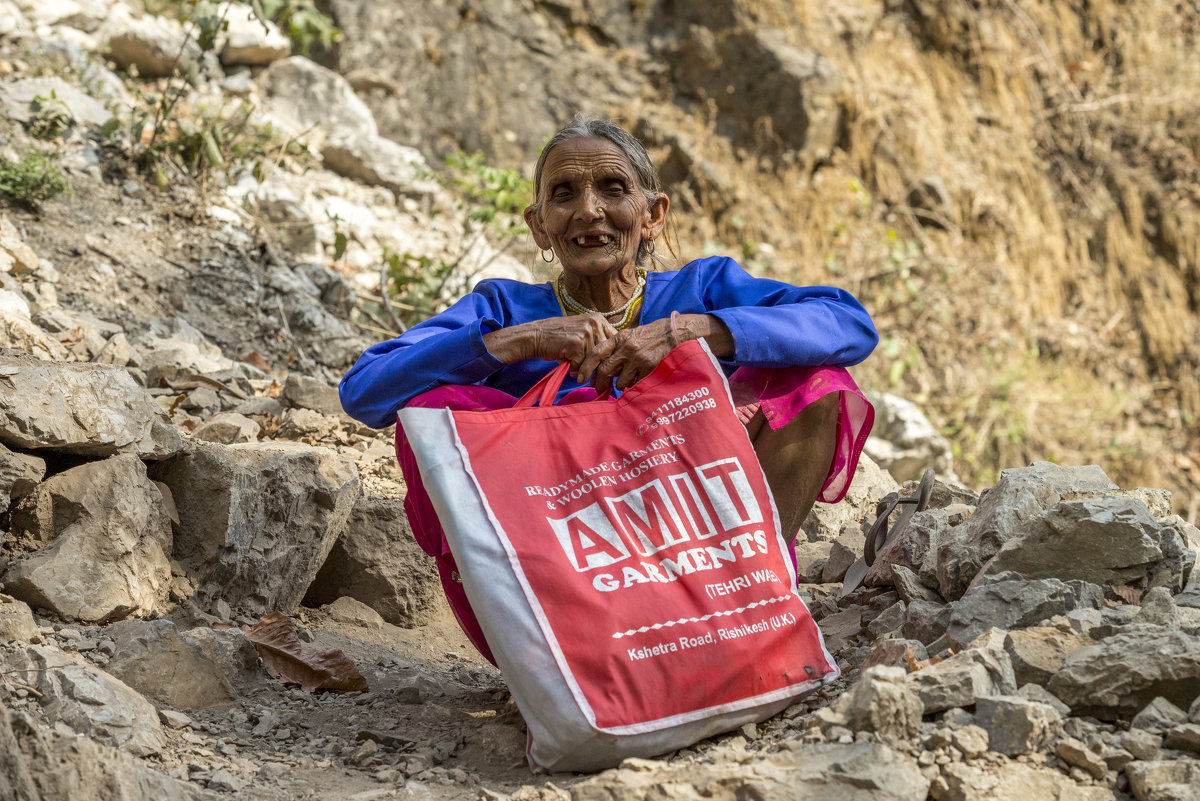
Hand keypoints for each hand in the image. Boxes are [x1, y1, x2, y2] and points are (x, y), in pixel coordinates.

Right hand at [482, 313, 617, 374]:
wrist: (535, 336)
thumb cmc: (558, 337)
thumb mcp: (582, 331)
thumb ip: (597, 340)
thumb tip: (614, 358)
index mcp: (598, 319)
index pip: (613, 342)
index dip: (609, 356)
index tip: (603, 366)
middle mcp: (594, 322)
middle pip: (605, 352)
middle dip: (597, 365)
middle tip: (589, 373)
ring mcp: (585, 332)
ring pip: (593, 360)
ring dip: (583, 367)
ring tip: (572, 365)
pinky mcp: (576, 343)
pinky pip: (581, 364)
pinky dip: (574, 368)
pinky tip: (565, 363)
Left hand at [576, 317, 675, 390]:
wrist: (672, 333)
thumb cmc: (648, 337)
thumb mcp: (629, 337)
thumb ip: (614, 350)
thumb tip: (599, 371)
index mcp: (619, 339)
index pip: (596, 352)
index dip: (586, 367)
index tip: (580, 378)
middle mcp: (627, 348)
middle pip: (605, 370)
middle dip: (600, 383)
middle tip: (599, 390)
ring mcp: (638, 358)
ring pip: (620, 382)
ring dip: (621, 385)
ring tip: (628, 379)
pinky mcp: (649, 367)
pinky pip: (635, 384)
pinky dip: (635, 385)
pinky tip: (639, 378)